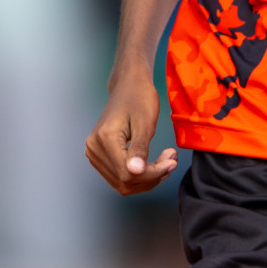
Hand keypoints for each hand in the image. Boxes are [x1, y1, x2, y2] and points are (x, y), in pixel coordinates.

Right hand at [84, 69, 178, 194]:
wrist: (129, 85)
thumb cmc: (139, 98)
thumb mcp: (145, 123)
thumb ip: (140, 149)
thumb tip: (135, 173)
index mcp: (104, 139)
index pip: (128, 173)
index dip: (153, 174)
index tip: (172, 162)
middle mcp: (94, 148)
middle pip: (124, 181)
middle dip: (152, 176)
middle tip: (171, 160)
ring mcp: (94, 153)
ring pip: (122, 182)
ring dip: (147, 178)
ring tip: (165, 161)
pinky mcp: (99, 155)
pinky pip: (119, 176)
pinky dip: (139, 175)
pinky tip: (153, 164)